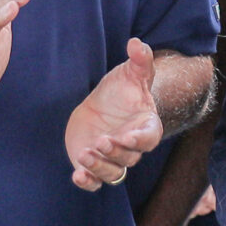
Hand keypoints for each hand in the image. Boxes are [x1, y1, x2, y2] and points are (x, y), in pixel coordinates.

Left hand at [66, 37, 164, 189]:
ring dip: (99, 167)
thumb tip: (136, 43)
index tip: (126, 136)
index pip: (148, 138)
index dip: (138, 140)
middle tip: (100, 141)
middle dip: (115, 153)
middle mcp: (131, 147)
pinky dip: (87, 182)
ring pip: (112, 173)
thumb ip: (139, 60)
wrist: (102, 104)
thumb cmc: (122, 90)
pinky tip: (77, 176)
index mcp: (146, 127)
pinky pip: (95, 182)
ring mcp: (113, 159)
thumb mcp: (131, 73)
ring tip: (84, 154)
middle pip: (129, 159)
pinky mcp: (94, 165)